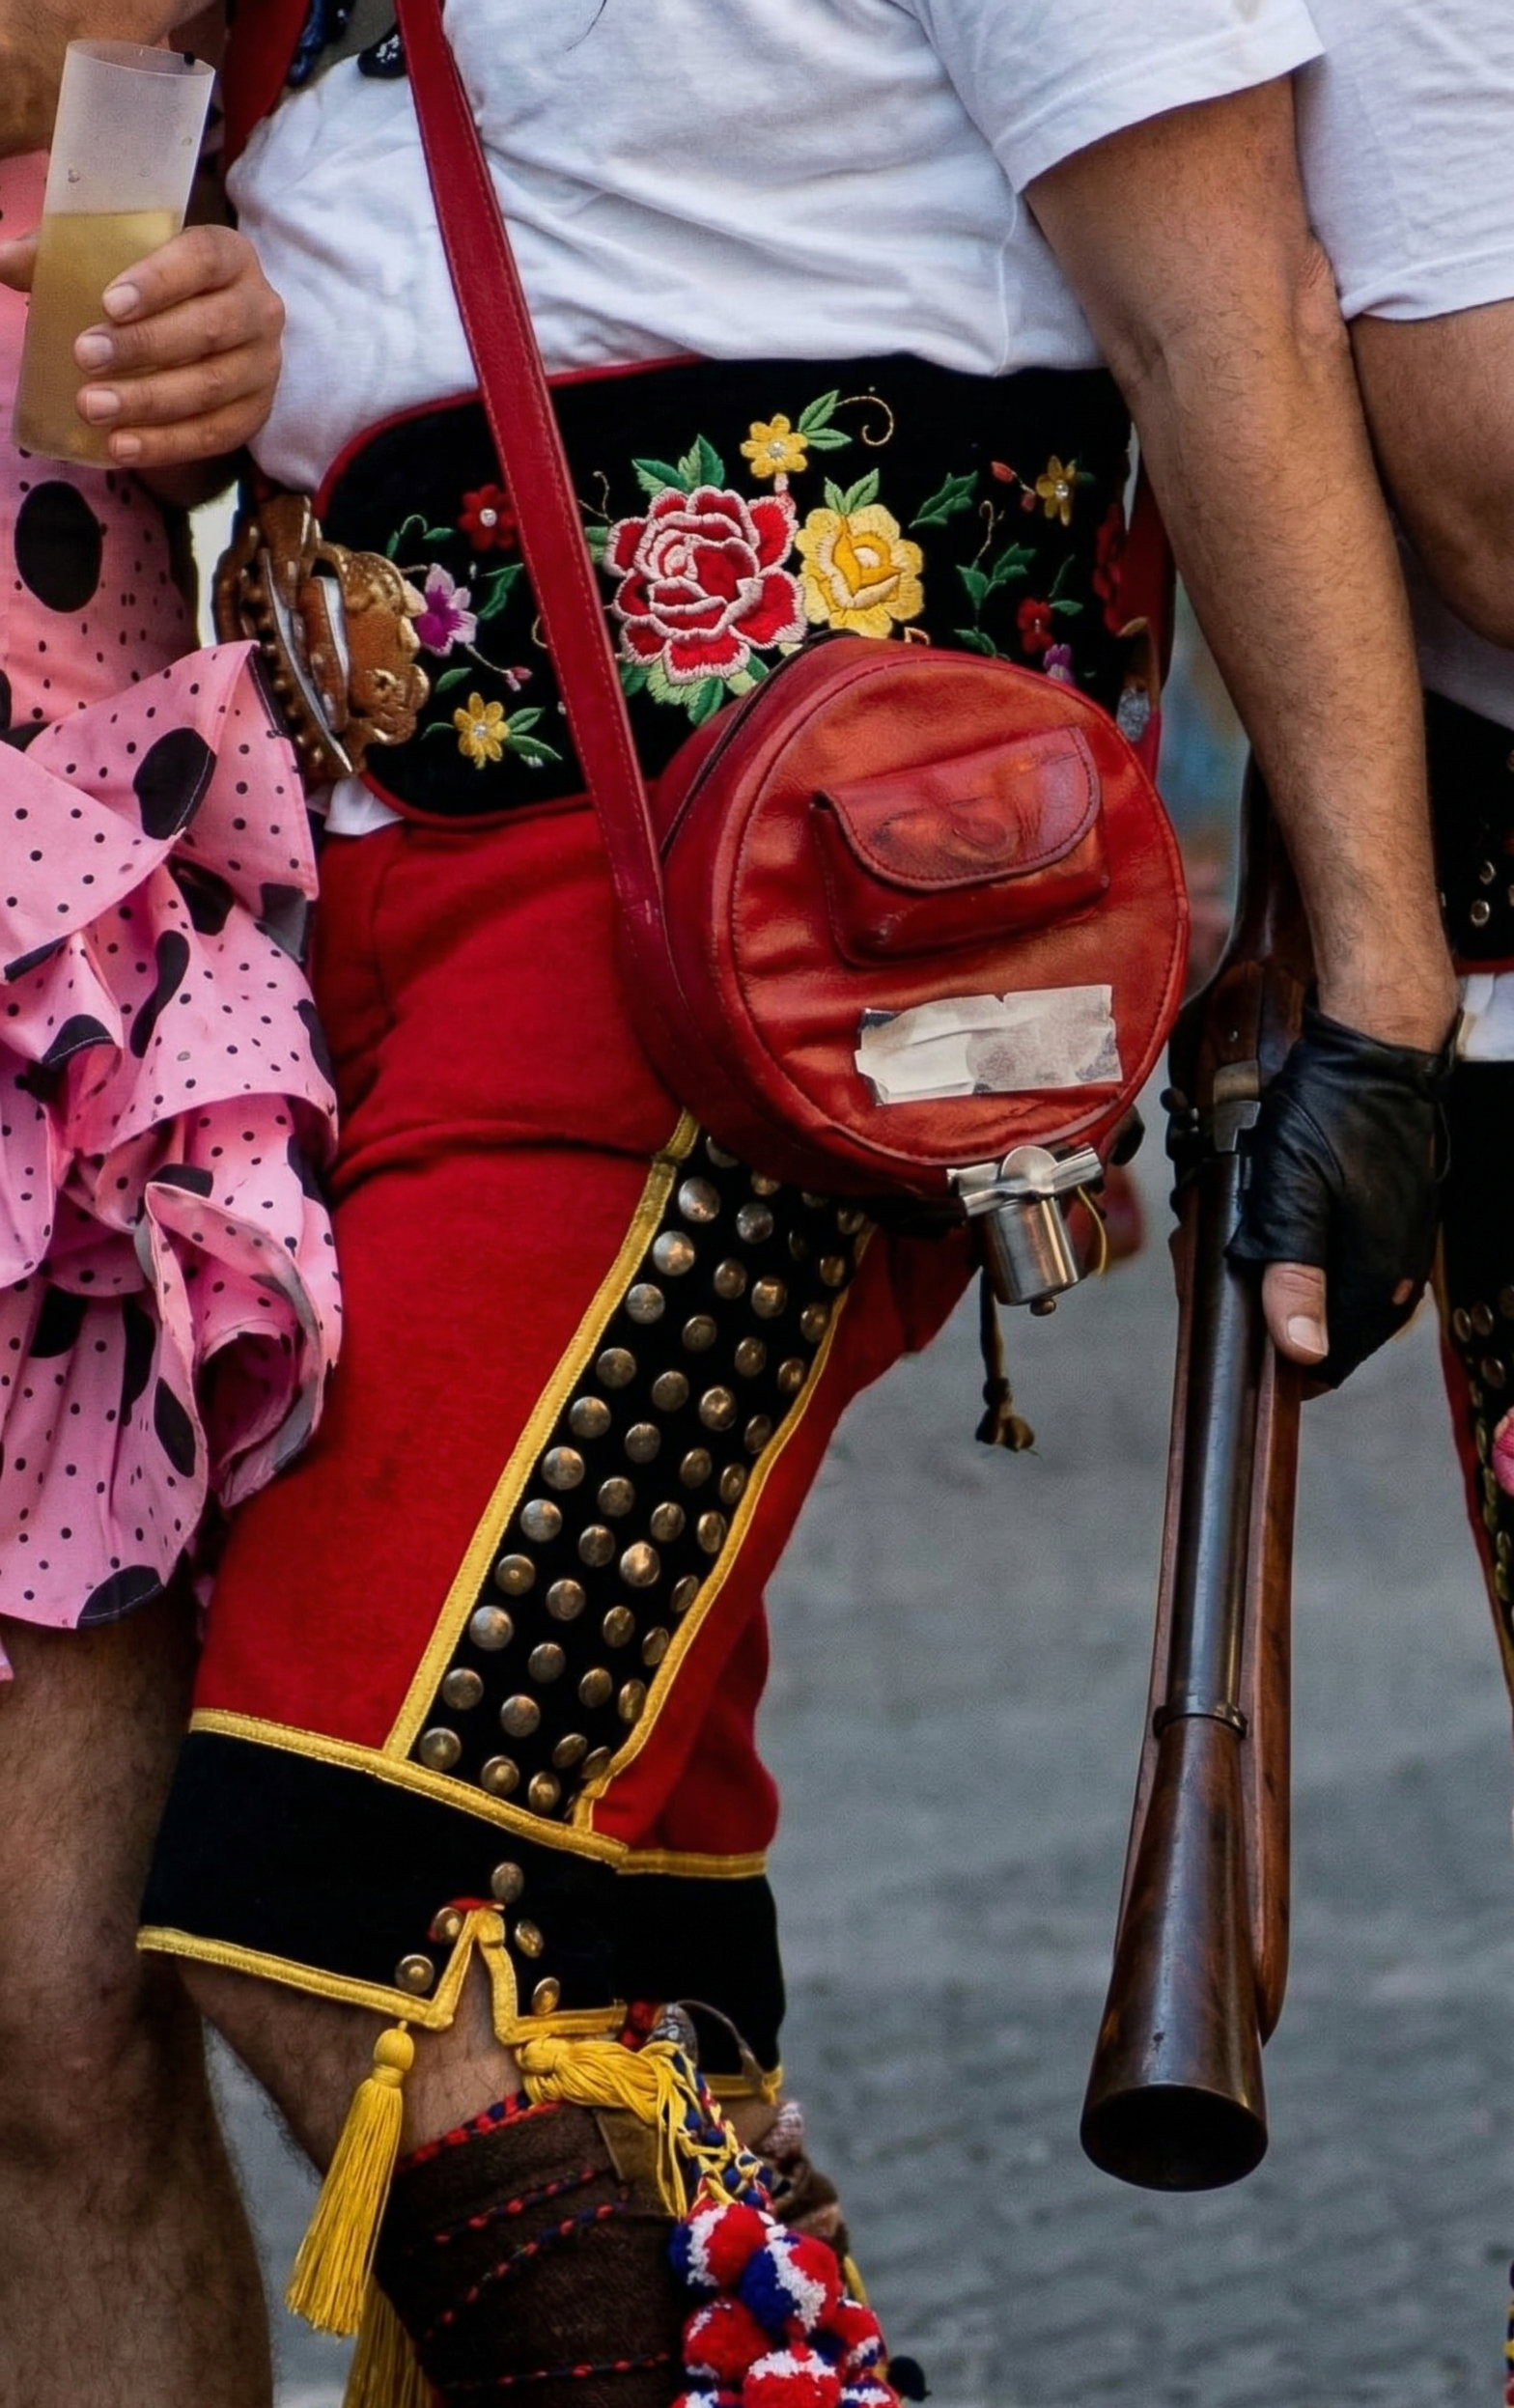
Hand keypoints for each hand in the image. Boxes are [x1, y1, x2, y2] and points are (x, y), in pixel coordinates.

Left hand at [0, 221, 282, 470]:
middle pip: (210, 329)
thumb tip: (0, 259)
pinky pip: (215, 435)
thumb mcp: (114, 261)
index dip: (160, 280)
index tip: (109, 302)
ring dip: (149, 402)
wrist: (206, 337)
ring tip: (92, 408)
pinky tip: (122, 447)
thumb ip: (58, 255)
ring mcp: (263, 365)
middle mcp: (260, 308)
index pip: (203, 260)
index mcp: (229, 255)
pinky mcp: (256, 413)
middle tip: (85, 357)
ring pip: (211, 387)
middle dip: (145, 347)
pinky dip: (166, 444)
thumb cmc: (153, 290)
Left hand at [1228, 1005, 1453, 1387]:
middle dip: (1276, 1313)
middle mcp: (1396, 1274)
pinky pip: (1349, 1261)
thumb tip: (1303, 1350)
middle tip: (1227, 1275)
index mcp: (1375, 1280)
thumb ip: (1295, 1275)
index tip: (1238, 1340)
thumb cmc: (1331, 1116)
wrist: (1374, 1057)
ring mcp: (1399, 1246)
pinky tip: (1279, 1223)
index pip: (1329, 1362)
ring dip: (1290, 1280)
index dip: (1280, 1362)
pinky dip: (1310, 1253)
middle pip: (1332, 1331)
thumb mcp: (1293, 1195)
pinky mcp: (1394, 1221)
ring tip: (1247, 1241)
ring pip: (1338, 1295)